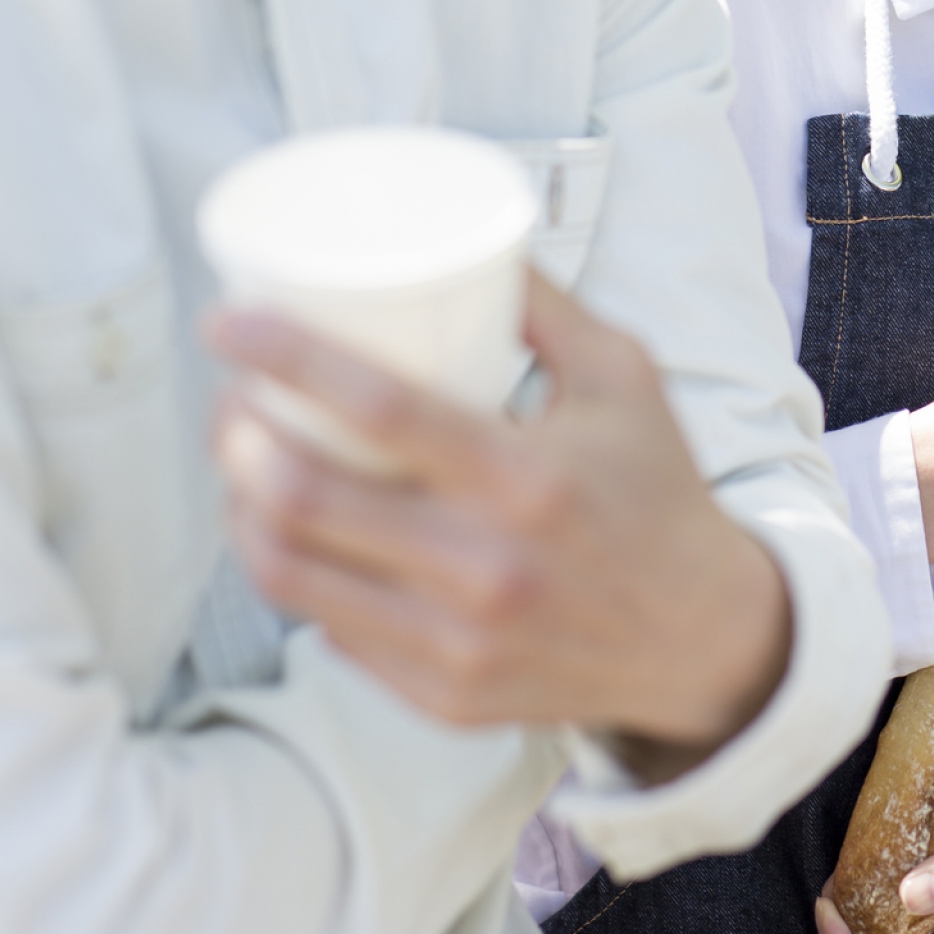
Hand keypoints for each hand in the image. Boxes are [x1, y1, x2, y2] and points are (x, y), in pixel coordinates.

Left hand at [209, 274, 790, 778]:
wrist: (703, 636)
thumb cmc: (656, 492)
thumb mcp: (624, 378)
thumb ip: (545, 304)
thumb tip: (466, 236)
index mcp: (527, 479)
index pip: (378, 407)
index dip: (285, 357)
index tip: (229, 323)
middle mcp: (486, 569)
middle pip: (305, 498)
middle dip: (238, 436)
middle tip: (230, 398)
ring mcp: (458, 644)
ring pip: (293, 575)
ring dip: (243, 510)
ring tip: (245, 466)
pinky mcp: (443, 696)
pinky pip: (331, 631)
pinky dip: (296, 575)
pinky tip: (291, 536)